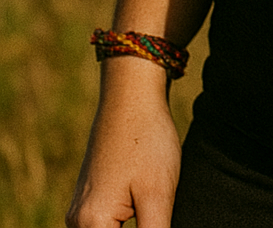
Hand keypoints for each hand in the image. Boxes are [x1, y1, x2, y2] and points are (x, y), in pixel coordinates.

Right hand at [66, 61, 181, 227]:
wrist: (131, 95)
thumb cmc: (147, 140)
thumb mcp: (158, 196)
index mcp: (90, 226)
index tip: (157, 222)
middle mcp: (77, 222)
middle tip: (158, 217)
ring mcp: (81, 210)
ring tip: (156, 213)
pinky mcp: (92, 199)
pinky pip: (106, 227)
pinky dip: (128, 227)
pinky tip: (150, 215)